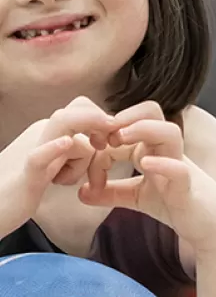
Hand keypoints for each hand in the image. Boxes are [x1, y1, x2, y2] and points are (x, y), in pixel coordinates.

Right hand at [0, 96, 118, 235]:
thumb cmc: (22, 187)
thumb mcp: (53, 165)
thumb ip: (72, 152)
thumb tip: (95, 146)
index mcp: (49, 132)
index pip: (81, 109)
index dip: (100, 119)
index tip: (111, 141)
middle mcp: (41, 135)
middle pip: (75, 111)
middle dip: (97, 123)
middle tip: (103, 146)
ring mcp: (32, 152)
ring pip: (69, 136)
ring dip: (83, 159)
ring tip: (64, 181)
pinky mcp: (27, 175)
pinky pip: (40, 156)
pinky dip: (54, 148)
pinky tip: (65, 143)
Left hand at [79, 101, 215, 255]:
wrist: (207, 225)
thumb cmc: (174, 204)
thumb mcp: (136, 196)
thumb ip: (110, 192)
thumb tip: (81, 192)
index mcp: (151, 148)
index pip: (123, 128)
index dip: (101, 141)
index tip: (86, 164)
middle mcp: (165, 150)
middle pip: (151, 111)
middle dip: (125, 116)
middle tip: (102, 135)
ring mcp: (179, 164)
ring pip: (168, 131)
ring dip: (142, 129)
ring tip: (118, 141)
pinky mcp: (188, 186)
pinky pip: (179, 168)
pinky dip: (162, 164)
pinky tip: (144, 166)